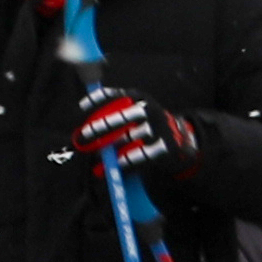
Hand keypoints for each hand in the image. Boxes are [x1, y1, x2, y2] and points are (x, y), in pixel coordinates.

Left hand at [68, 83, 192, 174]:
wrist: (181, 138)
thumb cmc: (148, 124)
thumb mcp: (136, 109)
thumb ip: (114, 111)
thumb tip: (84, 122)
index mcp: (139, 97)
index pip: (114, 94)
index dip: (96, 100)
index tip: (80, 108)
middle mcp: (149, 109)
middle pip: (122, 117)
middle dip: (100, 127)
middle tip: (83, 137)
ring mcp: (158, 127)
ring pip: (129, 138)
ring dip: (110, 148)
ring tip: (96, 157)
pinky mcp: (165, 146)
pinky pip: (140, 156)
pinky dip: (125, 162)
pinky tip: (114, 166)